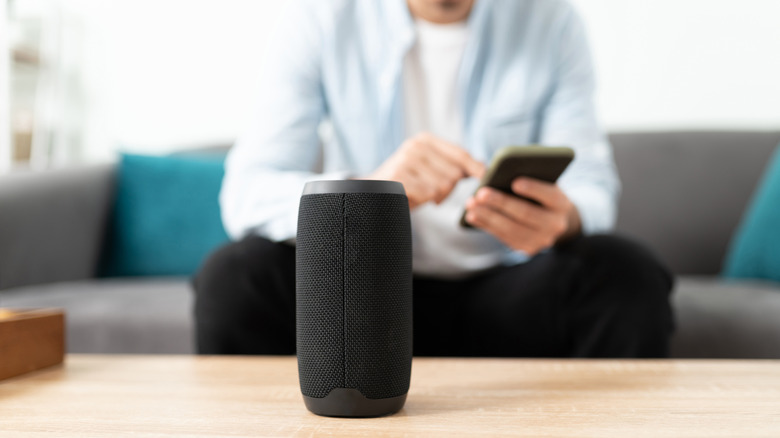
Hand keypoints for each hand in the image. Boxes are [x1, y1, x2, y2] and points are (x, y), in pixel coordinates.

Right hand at [365, 133, 484, 208]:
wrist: (372, 193)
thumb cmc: (407, 184)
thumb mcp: (429, 170)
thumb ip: (452, 165)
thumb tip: (482, 167)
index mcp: (425, 140)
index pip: (460, 154)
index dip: (475, 168)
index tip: (486, 177)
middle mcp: (415, 146)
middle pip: (454, 173)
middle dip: (449, 189)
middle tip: (434, 194)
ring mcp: (406, 160)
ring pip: (443, 186)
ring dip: (436, 197)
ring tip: (421, 194)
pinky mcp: (399, 177)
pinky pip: (428, 194)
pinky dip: (424, 200)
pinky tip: (413, 197)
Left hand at [464, 177, 581, 255]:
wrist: (552, 220)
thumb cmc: (541, 194)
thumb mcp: (542, 183)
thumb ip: (530, 177)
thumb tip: (501, 173)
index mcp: (562, 204)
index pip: (549, 195)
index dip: (533, 189)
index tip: (515, 182)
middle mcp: (555, 225)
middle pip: (526, 213)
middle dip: (501, 203)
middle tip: (481, 193)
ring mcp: (542, 240)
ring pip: (512, 228)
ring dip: (488, 216)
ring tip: (471, 204)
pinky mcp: (527, 249)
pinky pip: (504, 237)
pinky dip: (486, 225)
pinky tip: (472, 216)